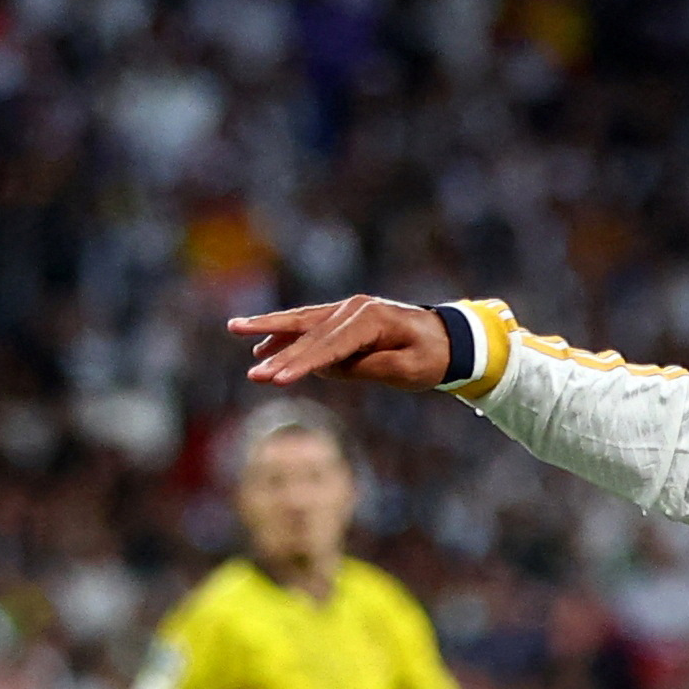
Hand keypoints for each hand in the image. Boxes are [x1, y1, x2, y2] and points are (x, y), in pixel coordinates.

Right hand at [228, 296, 454, 390]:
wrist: (450, 339)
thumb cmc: (433, 357)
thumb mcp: (409, 369)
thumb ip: (368, 368)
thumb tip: (328, 368)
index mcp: (371, 319)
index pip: (330, 346)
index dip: (302, 364)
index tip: (278, 380)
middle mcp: (354, 309)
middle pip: (310, 334)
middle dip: (280, 355)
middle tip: (253, 375)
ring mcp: (348, 310)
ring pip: (303, 322)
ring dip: (271, 331)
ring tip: (237, 332)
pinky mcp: (345, 318)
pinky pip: (310, 324)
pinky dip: (286, 332)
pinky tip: (263, 344)